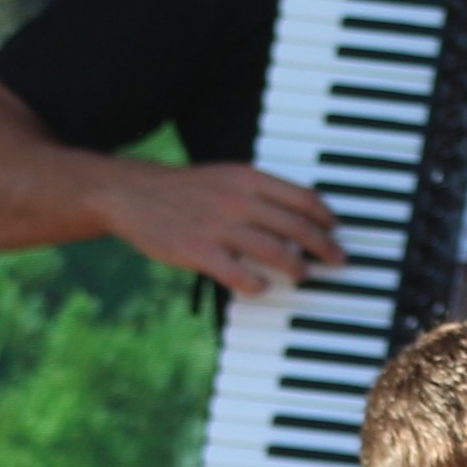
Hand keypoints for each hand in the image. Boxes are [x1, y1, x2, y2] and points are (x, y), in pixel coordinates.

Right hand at [93, 158, 345, 293]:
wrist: (129, 193)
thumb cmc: (187, 192)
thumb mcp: (226, 178)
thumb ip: (262, 193)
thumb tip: (304, 215)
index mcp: (246, 179)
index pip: (302, 197)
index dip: (326, 217)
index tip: (336, 230)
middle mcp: (237, 200)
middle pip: (298, 228)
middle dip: (325, 248)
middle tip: (338, 261)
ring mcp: (219, 227)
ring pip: (276, 253)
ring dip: (298, 269)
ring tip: (304, 276)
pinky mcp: (200, 252)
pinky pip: (241, 276)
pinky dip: (258, 286)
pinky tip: (263, 288)